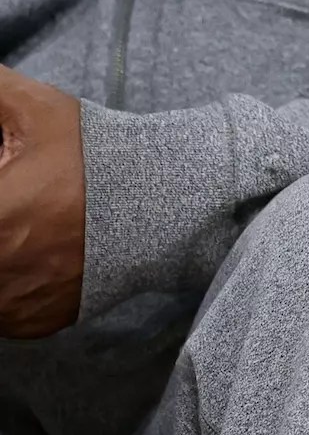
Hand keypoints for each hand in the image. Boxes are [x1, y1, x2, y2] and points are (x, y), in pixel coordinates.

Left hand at [0, 66, 85, 337]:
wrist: (167, 201)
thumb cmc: (99, 156)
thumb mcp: (37, 111)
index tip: (3, 183)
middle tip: (12, 201)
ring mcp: (10, 306)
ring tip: (23, 223)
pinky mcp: (31, 324)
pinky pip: (2, 311)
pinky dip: (10, 284)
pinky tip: (32, 252)